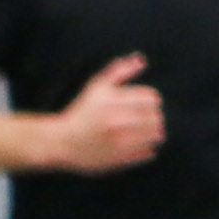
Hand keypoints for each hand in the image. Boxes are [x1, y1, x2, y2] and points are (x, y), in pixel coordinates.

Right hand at [52, 55, 165, 172]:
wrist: (62, 142)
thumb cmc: (81, 111)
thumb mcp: (97, 87)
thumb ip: (119, 71)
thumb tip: (141, 59)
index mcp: (113, 103)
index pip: (152, 98)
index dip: (150, 99)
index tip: (141, 103)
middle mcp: (117, 122)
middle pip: (156, 117)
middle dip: (153, 115)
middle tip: (143, 117)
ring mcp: (120, 143)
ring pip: (156, 135)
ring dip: (154, 131)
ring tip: (143, 130)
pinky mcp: (120, 159)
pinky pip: (148, 152)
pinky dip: (147, 147)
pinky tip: (136, 143)